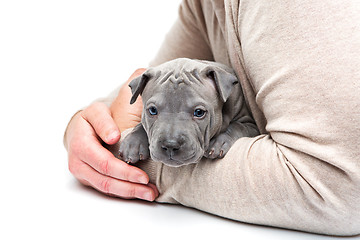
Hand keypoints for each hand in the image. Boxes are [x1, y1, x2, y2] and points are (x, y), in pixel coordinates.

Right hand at [64, 69, 157, 200]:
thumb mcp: (110, 104)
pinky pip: (107, 189)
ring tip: (150, 193)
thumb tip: (144, 72)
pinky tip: (143, 193)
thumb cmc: (100, 119)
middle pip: (102, 166)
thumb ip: (126, 92)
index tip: (120, 142)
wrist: (84, 134)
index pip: (96, 131)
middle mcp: (78, 149)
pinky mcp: (89, 178)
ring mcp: (81, 166)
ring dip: (128, 190)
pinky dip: (125, 192)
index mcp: (84, 126)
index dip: (109, 138)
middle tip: (147, 181)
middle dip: (126, 175)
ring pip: (105, 183)